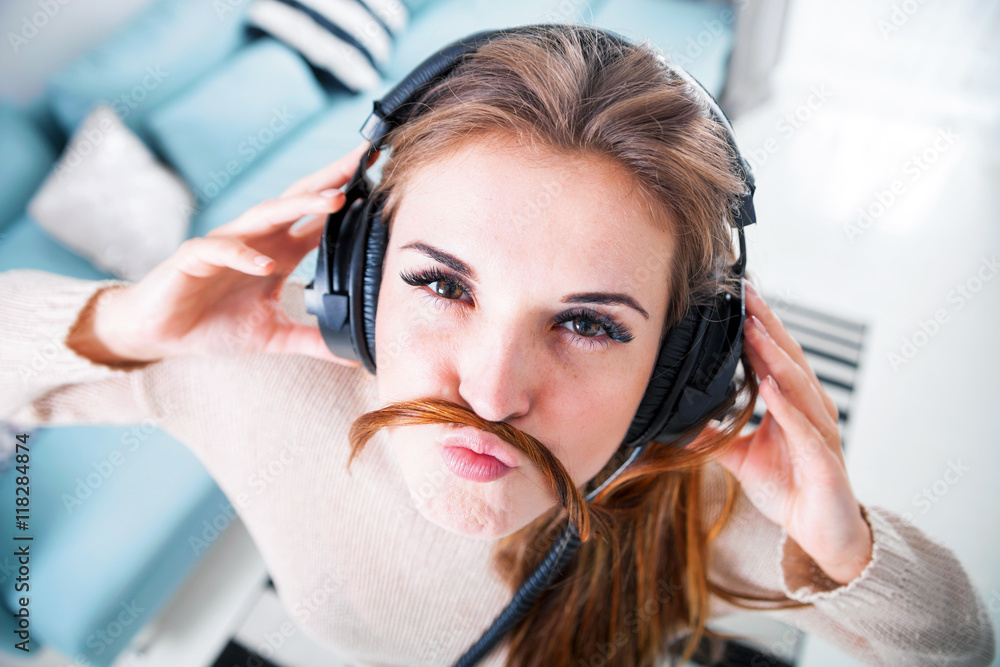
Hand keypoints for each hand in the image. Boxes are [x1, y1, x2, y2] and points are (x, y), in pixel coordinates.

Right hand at [80, 140, 376, 366]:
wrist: (160, 332)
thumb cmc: (214, 323)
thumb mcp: (274, 336)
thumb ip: (312, 340)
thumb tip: (352, 355)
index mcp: (279, 252)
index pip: (319, 221)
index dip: (348, 202)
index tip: (380, 184)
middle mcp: (257, 240)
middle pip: (298, 201)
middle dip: (331, 181)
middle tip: (362, 162)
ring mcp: (226, 245)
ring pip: (265, 215)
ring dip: (299, 205)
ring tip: (332, 201)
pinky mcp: (194, 258)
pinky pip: (220, 250)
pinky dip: (243, 254)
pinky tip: (265, 262)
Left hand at [713, 282, 872, 584]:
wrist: (822, 532)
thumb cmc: (789, 489)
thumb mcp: (741, 459)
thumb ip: (714, 437)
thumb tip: (678, 423)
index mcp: (793, 404)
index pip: (774, 356)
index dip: (758, 326)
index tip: (737, 297)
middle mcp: (811, 410)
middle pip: (788, 358)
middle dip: (766, 325)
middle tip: (745, 293)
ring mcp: (820, 432)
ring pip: (797, 385)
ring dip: (775, 357)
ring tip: (753, 330)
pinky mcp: (823, 460)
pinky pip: (803, 428)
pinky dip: (785, 406)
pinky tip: (769, 387)